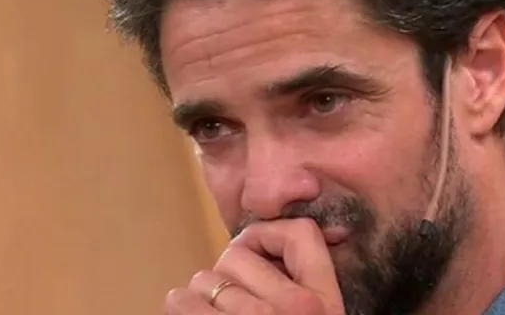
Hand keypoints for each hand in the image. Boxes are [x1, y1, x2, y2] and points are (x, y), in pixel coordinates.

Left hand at [165, 218, 344, 314]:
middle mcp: (295, 310)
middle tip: (234, 297)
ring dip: (202, 294)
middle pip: (238, 253)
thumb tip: (299, 200)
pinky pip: (182, 300)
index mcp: (324, 300)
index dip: (270, 236)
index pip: (301, 231)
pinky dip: (181, 305)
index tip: (261, 256)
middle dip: (228, 272)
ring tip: (214, 311)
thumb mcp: (318, 314)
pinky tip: (192, 313)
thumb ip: (303, 275)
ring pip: (206, 279)